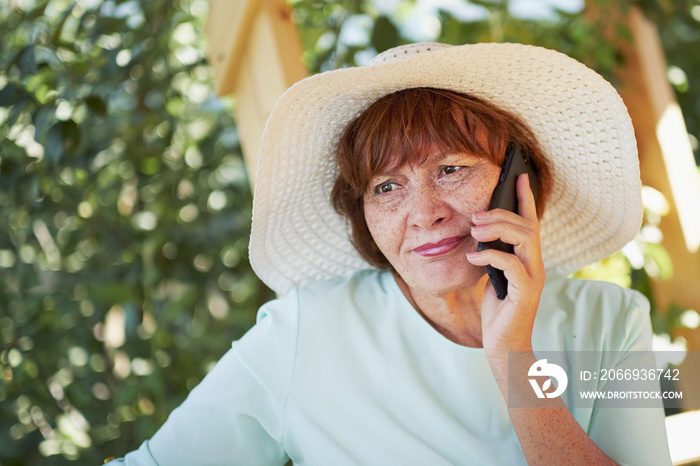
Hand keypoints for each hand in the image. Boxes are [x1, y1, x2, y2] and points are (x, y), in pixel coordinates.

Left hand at [466, 173, 544, 361]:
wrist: (504, 345)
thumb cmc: (498, 312)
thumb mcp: (493, 277)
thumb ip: (493, 255)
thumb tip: (480, 232)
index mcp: (528, 259)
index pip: (530, 221)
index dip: (526, 198)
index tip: (518, 176)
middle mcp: (535, 265)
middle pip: (527, 226)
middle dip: (501, 214)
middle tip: (476, 216)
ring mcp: (533, 277)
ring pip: (525, 238)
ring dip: (497, 229)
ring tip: (474, 231)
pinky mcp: (525, 292)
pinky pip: (511, 264)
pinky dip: (490, 255)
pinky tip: (473, 256)